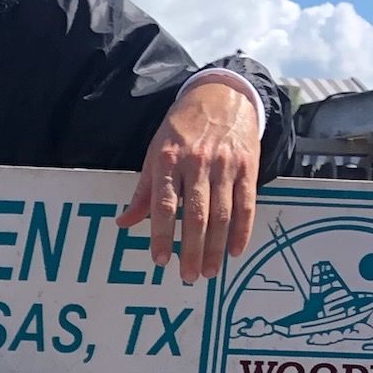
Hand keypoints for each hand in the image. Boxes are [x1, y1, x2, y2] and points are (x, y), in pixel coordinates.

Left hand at [118, 77, 259, 282]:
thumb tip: (124, 223)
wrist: (221, 95)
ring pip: (222, 214)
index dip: (161, 235)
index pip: (163, 205)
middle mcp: (197, 163)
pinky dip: (242, 230)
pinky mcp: (248, 166)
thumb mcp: (156, 153)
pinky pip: (246, 204)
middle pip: (195, 215)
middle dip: (192, 250)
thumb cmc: (182, 129)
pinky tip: (234, 251)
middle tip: (188, 276)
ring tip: (209, 272)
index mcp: (169, 160)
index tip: (160, 261)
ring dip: (215, 247)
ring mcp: (225, 164)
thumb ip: (143, 192)